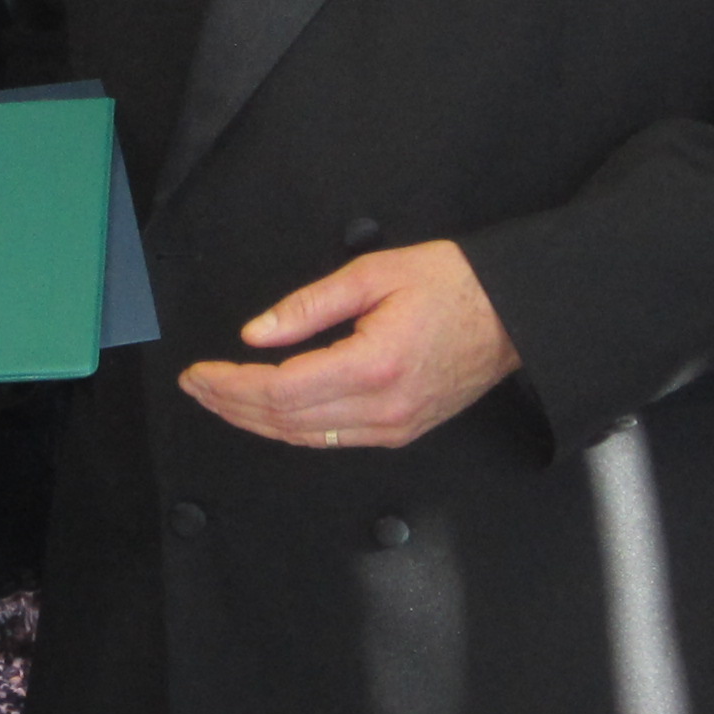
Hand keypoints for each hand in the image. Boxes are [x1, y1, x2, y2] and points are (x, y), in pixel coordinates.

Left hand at [180, 241, 519, 451]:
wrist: (516, 315)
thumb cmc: (454, 284)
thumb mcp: (374, 274)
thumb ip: (309, 305)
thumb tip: (256, 334)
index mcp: (374, 365)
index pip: (281, 390)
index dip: (231, 385)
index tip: (199, 374)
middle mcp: (383, 408)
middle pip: (285, 421)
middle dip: (232, 405)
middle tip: (197, 387)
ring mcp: (394, 427)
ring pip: (305, 438)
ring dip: (255, 422)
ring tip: (220, 399)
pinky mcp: (402, 432)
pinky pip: (333, 439)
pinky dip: (291, 429)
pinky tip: (267, 413)